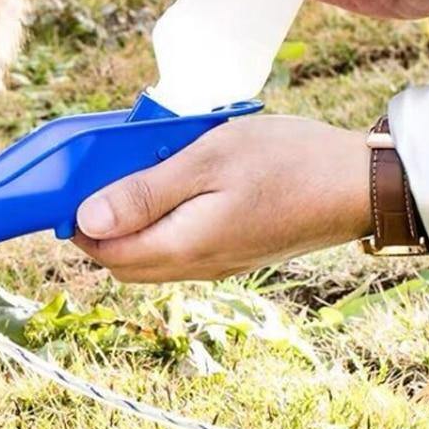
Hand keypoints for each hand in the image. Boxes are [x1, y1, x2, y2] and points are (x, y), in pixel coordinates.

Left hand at [73, 116, 371, 282]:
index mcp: (184, 247)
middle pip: (123, 261)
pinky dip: (161, 220)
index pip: (106, 254)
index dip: (77, 225)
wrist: (356, 184)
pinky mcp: (232, 252)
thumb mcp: (205, 162)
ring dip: (132, 221)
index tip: (71, 188)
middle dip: (101, 224)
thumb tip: (87, 221)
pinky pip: (178, 246)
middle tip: (105, 173)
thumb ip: (143, 193)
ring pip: (149, 255)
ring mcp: (216, 263)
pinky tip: (175, 183)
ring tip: (142, 171)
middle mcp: (196, 266)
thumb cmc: (285, 163)